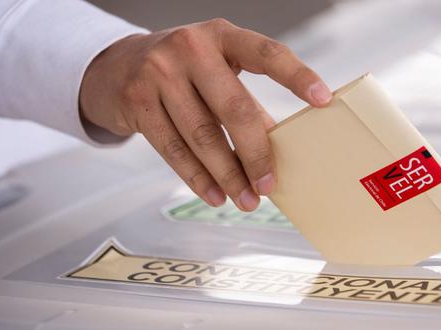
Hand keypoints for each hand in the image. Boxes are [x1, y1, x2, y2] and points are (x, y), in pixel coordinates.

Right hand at [79, 19, 331, 210]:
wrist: (117, 65)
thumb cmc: (181, 69)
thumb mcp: (213, 67)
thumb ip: (241, 97)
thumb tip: (273, 147)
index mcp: (221, 35)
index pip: (267, 52)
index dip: (297, 76)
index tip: (323, 100)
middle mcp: (190, 49)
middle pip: (233, 108)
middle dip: (256, 153)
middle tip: (270, 184)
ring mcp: (159, 74)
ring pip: (202, 136)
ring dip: (228, 175)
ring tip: (246, 199)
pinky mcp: (138, 103)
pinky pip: (174, 150)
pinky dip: (197, 178)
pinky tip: (215, 194)